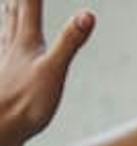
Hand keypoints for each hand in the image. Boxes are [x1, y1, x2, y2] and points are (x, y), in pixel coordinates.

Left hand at [0, 1, 94, 145]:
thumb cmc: (26, 103)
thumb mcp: (54, 71)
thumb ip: (70, 42)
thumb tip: (88, 14)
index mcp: (26, 39)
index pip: (29, 2)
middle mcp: (13, 44)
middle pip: (14, 8)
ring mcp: (7, 59)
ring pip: (7, 26)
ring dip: (10, 10)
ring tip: (11, 2)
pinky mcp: (6, 75)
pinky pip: (4, 47)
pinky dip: (6, 37)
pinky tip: (6, 45)